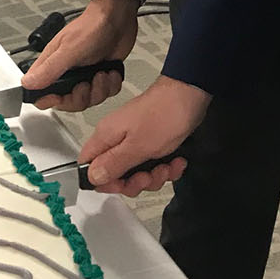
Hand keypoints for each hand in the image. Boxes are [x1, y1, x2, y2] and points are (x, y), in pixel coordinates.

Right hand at [20, 0, 138, 111]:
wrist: (118, 18)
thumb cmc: (92, 26)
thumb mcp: (69, 49)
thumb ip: (50, 69)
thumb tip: (28, 83)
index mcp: (52, 64)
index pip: (41, 93)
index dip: (49, 100)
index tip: (60, 98)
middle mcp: (67, 72)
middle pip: (68, 102)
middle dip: (81, 97)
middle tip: (86, 83)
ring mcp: (84, 75)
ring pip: (89, 100)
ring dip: (99, 89)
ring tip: (101, 73)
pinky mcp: (100, 76)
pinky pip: (105, 94)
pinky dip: (111, 85)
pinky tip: (111, 71)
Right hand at [78, 75, 210, 195]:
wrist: (190, 93)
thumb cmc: (164, 113)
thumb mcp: (137, 146)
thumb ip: (113, 164)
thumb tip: (91, 177)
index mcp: (106, 136)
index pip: (89, 166)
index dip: (103, 182)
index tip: (123, 184)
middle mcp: (116, 139)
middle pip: (115, 174)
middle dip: (136, 181)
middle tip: (149, 175)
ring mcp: (134, 140)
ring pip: (136, 172)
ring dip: (155, 176)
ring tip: (167, 166)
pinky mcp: (151, 142)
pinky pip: (152, 165)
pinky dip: (166, 167)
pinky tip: (176, 161)